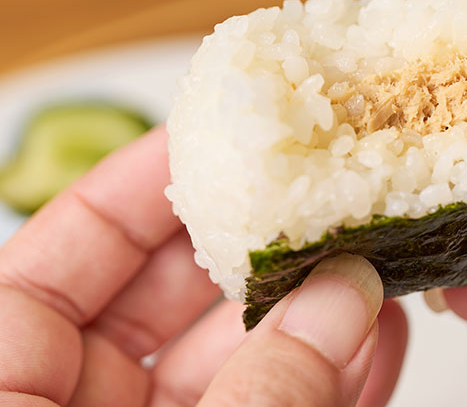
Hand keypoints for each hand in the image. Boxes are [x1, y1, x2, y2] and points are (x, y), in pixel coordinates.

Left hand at [0, 128, 406, 405]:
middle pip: (164, 300)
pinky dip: (328, 385)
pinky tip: (377, 345)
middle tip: (317, 198)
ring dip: (309, 316)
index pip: (60, 257)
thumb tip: (343, 297)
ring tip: (370, 260)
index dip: (133, 188)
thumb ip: (253, 395)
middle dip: (253, 248)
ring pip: (234, 363)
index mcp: (9, 390)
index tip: (209, 139)